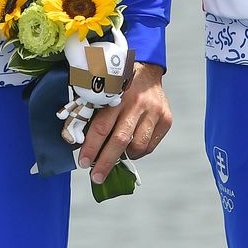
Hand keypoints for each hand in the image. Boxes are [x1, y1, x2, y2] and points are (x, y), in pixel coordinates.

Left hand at [79, 62, 169, 183]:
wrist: (147, 71)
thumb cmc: (120, 84)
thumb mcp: (106, 92)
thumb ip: (97, 112)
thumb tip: (82, 143)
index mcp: (117, 95)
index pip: (101, 127)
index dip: (91, 147)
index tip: (83, 162)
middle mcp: (137, 103)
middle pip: (119, 140)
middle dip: (105, 162)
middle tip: (96, 177)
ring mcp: (154, 111)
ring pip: (138, 146)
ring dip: (124, 157)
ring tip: (116, 158)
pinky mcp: (166, 119)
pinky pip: (150, 145)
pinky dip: (139, 152)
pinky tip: (131, 148)